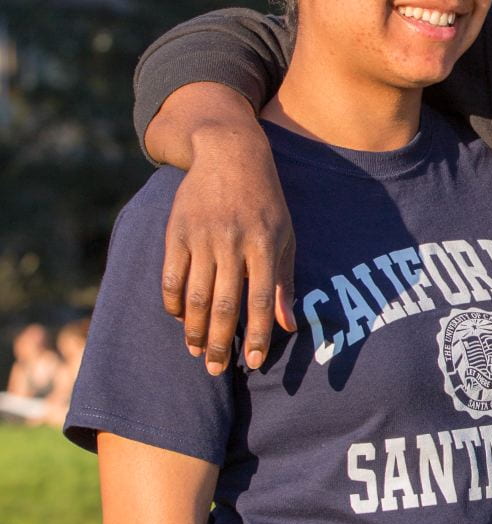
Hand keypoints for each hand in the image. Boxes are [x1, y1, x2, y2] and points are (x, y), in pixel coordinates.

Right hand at [162, 123, 295, 374]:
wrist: (229, 153)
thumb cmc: (266, 201)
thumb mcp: (284, 235)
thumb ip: (283, 281)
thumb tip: (288, 327)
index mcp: (264, 245)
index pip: (261, 301)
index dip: (258, 335)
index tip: (254, 363)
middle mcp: (232, 242)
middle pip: (224, 305)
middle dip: (220, 343)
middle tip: (217, 370)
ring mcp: (202, 237)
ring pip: (195, 296)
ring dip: (194, 330)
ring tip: (197, 352)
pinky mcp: (177, 231)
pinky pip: (171, 277)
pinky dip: (174, 302)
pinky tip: (180, 318)